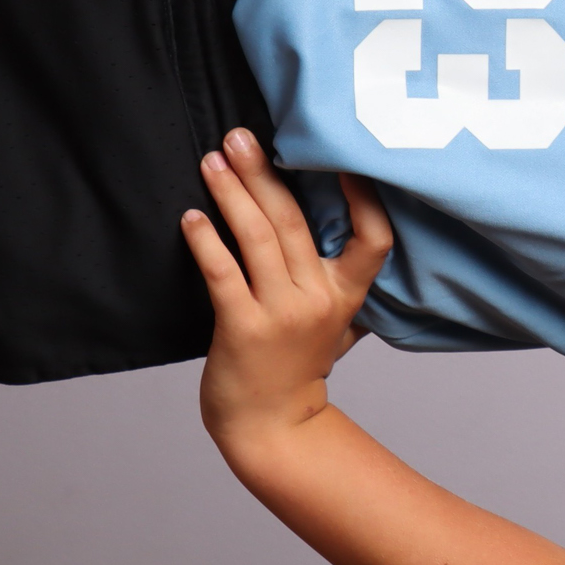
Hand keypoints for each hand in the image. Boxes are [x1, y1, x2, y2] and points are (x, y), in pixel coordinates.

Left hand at [184, 129, 391, 450]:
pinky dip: (206, 240)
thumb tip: (326, 214)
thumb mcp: (333, 320)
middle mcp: (317, 299)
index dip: (364, 197)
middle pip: (295, 221)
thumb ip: (332, 275)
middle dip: (265, 172)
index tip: (340, 157)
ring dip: (232, 194)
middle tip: (239, 137)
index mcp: (344, 293)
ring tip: (212, 161)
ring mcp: (281, 314)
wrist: (271, 427)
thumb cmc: (295, 367)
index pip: (373, 239)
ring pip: (259, 239)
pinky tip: (191, 216)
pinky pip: (223, 273)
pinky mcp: (243, 328)